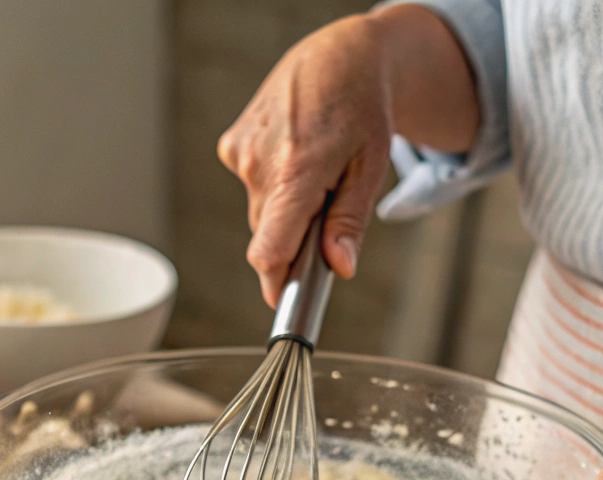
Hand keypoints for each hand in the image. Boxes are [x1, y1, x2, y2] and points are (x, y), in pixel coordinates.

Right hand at [217, 6, 479, 306]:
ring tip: (312, 177)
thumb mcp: (370, 169)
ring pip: (260, 215)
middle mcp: (260, 164)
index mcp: (297, 172)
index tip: (283, 300)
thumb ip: (350, 222)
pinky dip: (271, 187)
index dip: (274, 282)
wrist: (337, 56)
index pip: (269, 249)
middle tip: (325, 217)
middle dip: (293, 242)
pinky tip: (292, 157)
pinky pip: (252, 189)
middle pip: (268, 237)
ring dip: (283, 212)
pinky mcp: (232, 146)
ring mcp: (241, 154)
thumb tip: (339, 268)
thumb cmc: (361, 110)